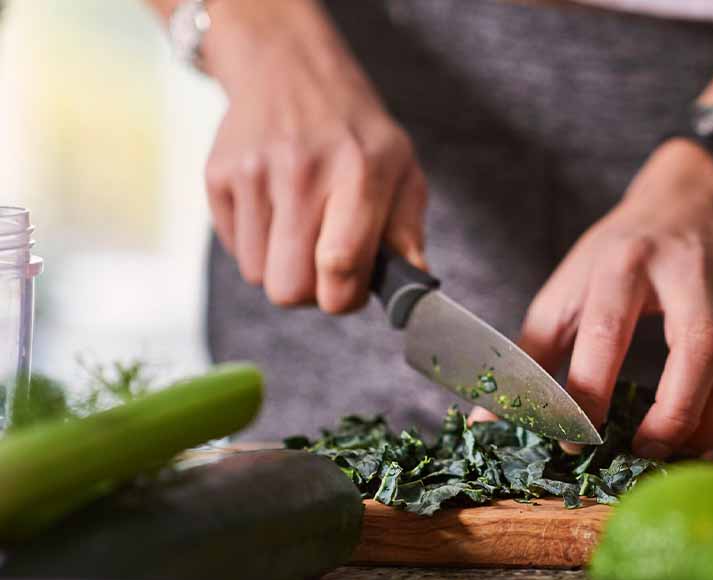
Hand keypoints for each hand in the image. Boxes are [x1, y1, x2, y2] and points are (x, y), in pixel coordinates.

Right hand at [202, 0, 426, 312]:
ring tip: (300, 229)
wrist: (289, 68)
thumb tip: (412, 286)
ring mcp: (255, 172)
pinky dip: (256, 244)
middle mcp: (304, 169)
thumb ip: (407, 232)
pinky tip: (275, 210)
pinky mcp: (218, 175)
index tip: (349, 290)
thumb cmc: (355, 132)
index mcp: (360, 171)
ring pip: (259, 275)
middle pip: (290, 288)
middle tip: (323, 267)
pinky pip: (235, 250)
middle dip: (311, 292)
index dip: (344, 297)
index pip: (341, 262)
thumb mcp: (401, 168)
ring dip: (281, 267)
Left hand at [519, 140, 712, 457]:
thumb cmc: (623, 250)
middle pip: (697, 345)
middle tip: (640, 452)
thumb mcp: (570, 286)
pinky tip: (700, 434)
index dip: (590, 391)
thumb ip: (533, 353)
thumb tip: (490, 421)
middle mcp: (684, 269)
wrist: (697, 199)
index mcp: (624, 259)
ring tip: (672, 452)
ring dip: (709, 419)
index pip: (608, 329)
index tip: (573, 438)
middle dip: (673, 411)